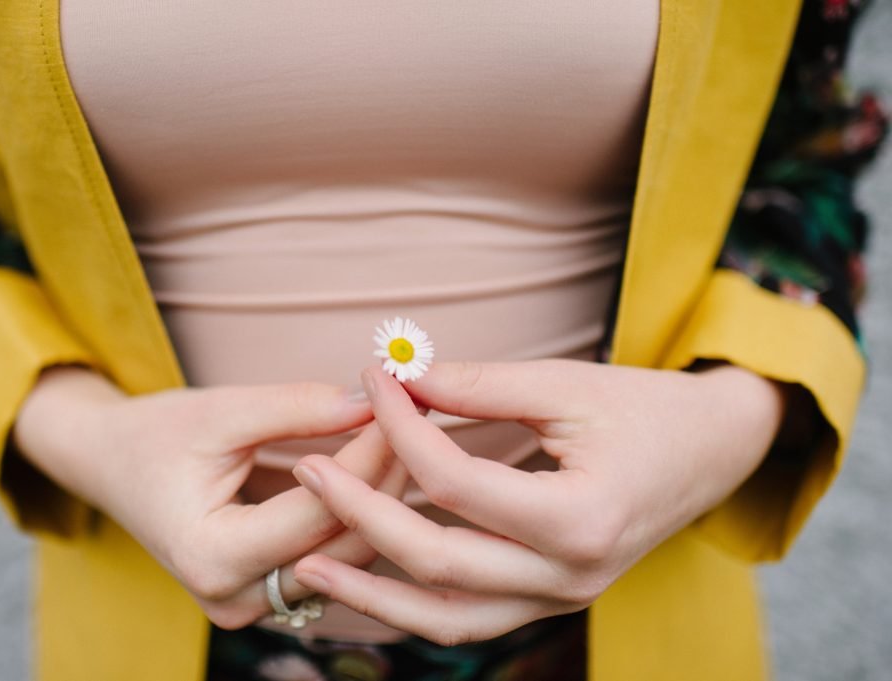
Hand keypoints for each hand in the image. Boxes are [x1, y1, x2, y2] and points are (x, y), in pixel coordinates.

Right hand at [12, 366, 407, 628]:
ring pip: (347, 557)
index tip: (406, 403)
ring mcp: (251, 607)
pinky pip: (332, 561)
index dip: (370, 452)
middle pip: (342, 540)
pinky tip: (384, 471)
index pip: (320, 505)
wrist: (110, 466)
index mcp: (212, 555)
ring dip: (381, 498)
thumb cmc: (155, 435)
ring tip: (413, 438)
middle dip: (386, 474)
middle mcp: (233, 598)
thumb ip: (299, 407)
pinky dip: (358, 516)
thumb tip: (376, 401)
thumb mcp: (222, 412)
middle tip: (422, 416)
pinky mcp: (265, 596)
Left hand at [290, 360, 785, 644]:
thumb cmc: (645, 410)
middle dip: (359, 515)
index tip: (370, 381)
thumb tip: (400, 377)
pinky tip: (366, 579)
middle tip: (306, 472)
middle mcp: (570, 575)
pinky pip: (468, 620)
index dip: (400, 427)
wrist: (712, 453)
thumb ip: (480, 385)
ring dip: (371, 593)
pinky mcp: (549, 600)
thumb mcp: (566, 385)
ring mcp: (561, 599)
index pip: (453, 479)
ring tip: (304, 566)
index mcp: (581, 517)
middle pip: (436, 559)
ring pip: (446, 618)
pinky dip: (413, 602)